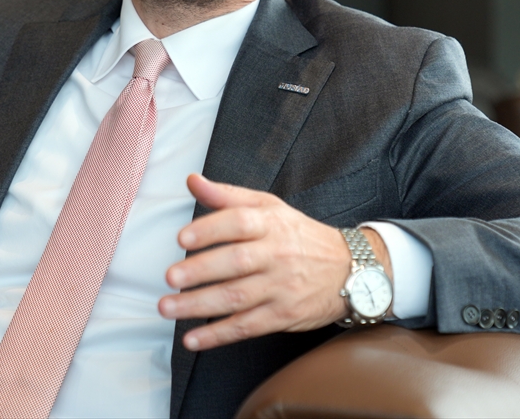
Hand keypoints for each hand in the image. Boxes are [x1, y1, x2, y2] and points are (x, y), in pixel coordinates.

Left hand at [158, 174, 390, 351]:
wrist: (352, 269)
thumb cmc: (299, 235)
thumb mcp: (269, 207)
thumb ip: (228, 196)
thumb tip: (191, 180)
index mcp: (271, 223)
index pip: (239, 222)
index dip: (210, 229)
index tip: (182, 238)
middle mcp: (276, 254)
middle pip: (236, 262)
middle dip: (200, 271)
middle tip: (170, 277)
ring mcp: (280, 287)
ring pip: (237, 297)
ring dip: (199, 305)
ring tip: (167, 307)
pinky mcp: (283, 316)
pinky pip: (247, 326)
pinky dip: (218, 335)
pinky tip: (192, 339)